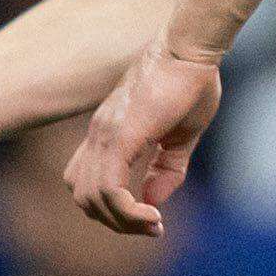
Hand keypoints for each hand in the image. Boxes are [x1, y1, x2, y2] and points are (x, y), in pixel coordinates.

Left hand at [74, 45, 220, 234]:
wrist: (191, 48)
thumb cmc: (191, 82)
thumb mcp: (182, 135)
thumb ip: (167, 168)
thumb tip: (153, 202)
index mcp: (108, 133)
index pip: (85, 182)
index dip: (111, 207)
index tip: (148, 216)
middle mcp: (98, 135)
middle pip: (84, 197)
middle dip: (116, 222)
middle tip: (151, 227)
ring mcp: (105, 135)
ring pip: (92, 199)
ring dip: (122, 222)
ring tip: (154, 225)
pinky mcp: (120, 136)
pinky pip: (109, 189)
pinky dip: (127, 212)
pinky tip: (152, 216)